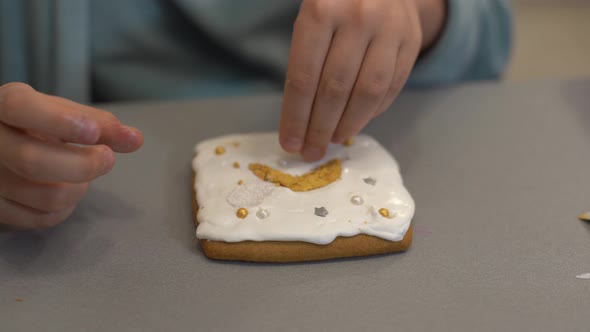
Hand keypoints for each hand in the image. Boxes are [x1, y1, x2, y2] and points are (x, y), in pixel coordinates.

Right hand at [0, 83, 142, 229]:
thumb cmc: (32, 127)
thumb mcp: (60, 115)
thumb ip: (97, 123)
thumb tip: (135, 139)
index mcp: (1, 107)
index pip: (20, 108)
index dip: (59, 121)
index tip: (93, 132)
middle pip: (34, 162)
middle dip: (84, 164)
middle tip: (107, 158)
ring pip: (45, 196)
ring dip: (79, 189)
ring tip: (80, 174)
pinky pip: (43, 219)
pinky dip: (65, 208)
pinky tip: (62, 189)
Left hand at [279, 0, 443, 160]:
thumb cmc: (336, 3)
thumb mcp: (310, 18)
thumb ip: (304, 62)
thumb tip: (299, 122)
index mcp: (321, 11)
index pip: (304, 78)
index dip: (295, 117)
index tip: (290, 143)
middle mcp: (358, 18)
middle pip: (334, 90)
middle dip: (319, 129)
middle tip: (311, 151)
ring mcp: (390, 29)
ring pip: (367, 93)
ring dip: (347, 125)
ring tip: (333, 139)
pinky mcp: (412, 40)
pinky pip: (392, 88)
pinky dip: (372, 112)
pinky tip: (356, 121)